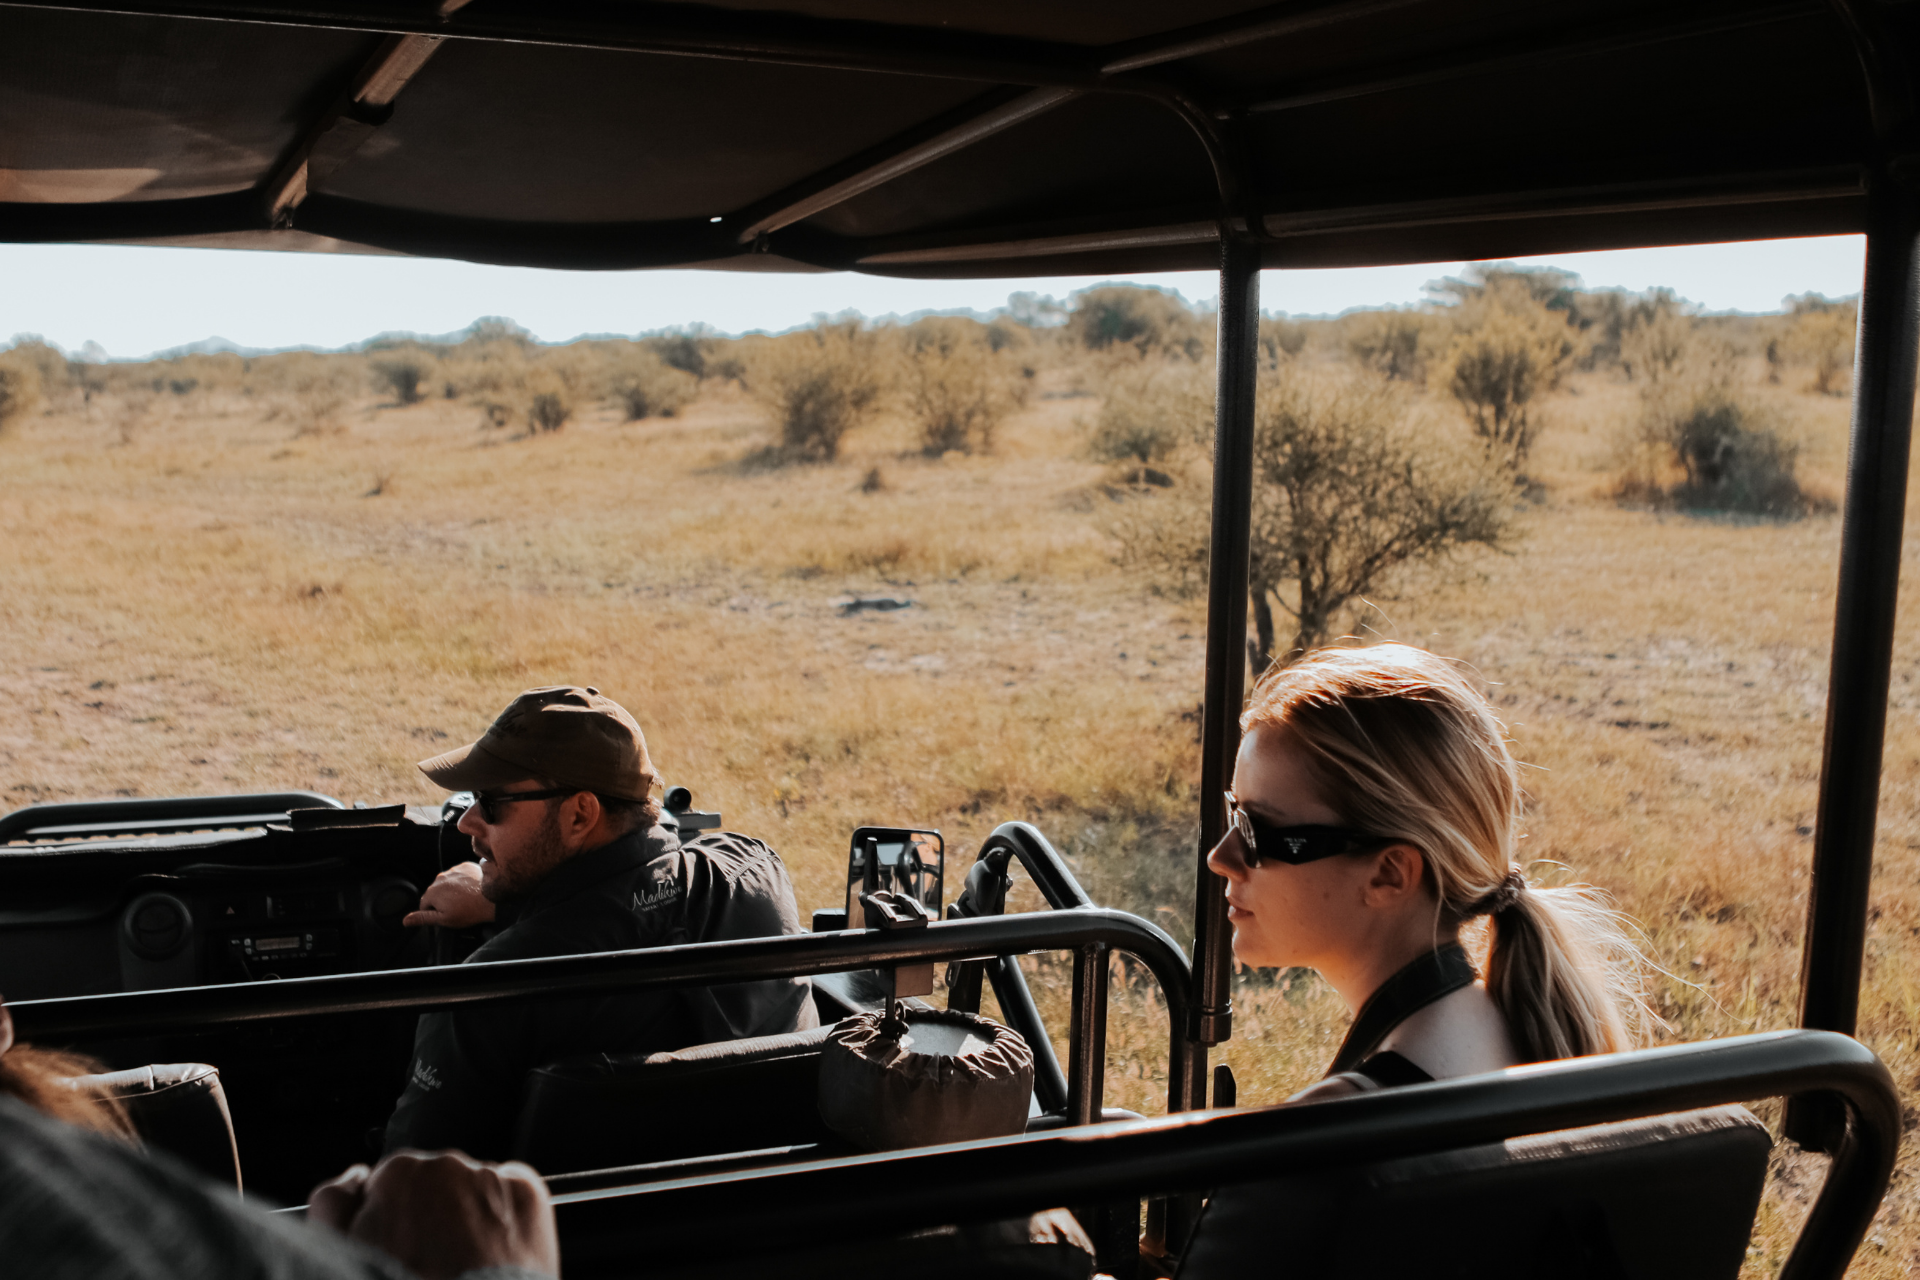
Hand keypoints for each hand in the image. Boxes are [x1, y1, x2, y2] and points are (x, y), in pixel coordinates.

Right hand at [309, 1150, 557, 1279]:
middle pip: (436, 1185)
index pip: (391, 1185)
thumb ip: (334, 1202)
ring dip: (469, 1217)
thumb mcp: (339, 1247)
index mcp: (397, 1173)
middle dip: (432, 1216)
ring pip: (474, 1190)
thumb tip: (353, 1178)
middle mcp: (446, 1165)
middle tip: (432, 1263)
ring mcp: (490, 1176)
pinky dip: (505, 1219)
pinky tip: (493, 1254)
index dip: (394, 1221)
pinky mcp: (527, 1192)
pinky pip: (512, 1196)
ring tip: (464, 1264)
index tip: (400, 1247)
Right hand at [403, 862, 494, 928]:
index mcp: (432, 892)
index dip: (433, 912)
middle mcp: (440, 878)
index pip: (424, 904)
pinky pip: (459, 874)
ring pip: (447, 882)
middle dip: (442, 900)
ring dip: (452, 890)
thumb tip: (406, 920)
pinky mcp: (465, 866)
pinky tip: (470, 889)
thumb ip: (423, 918)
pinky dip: (462, 881)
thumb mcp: (444, 919)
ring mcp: (453, 870)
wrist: (492, 898)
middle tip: (457, 908)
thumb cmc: (469, 911)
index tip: (445, 915)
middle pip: (436, 892)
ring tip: (465, 899)